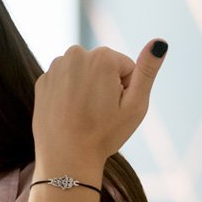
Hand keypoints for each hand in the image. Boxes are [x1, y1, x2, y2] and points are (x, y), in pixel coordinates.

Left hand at [32, 39, 166, 176]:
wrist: (65, 158)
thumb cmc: (104, 134)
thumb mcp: (135, 104)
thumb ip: (148, 70)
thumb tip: (159, 42)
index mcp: (102, 56)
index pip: (126, 68)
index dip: (126, 90)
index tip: (114, 108)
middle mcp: (75, 54)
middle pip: (103, 67)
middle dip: (106, 86)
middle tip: (99, 112)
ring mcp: (55, 67)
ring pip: (83, 74)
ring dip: (87, 88)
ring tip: (84, 113)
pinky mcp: (42, 81)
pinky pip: (65, 83)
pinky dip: (68, 94)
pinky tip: (68, 113)